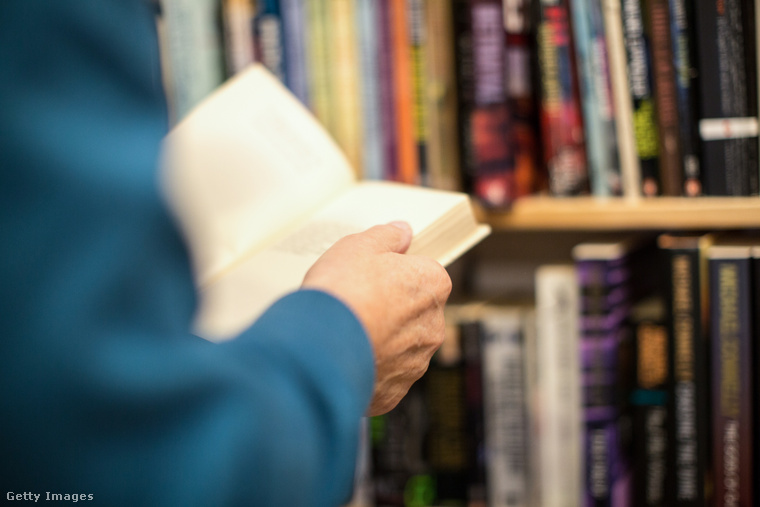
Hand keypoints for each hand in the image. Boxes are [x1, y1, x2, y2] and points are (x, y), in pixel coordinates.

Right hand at [301, 222, 451, 415]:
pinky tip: (345, 358)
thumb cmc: (343, 290)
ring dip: (381, 340)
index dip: (398, 271)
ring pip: (400, 347)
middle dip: (392, 308)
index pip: (425, 273)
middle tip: (357, 301)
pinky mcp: (393, 393)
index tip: (375, 273)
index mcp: (432, 285)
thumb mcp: (359, 245)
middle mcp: (432, 326)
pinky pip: (383, 377)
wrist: (320, 345)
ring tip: (347, 332)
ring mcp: (415, 363)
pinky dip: (368, 368)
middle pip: (414, 312)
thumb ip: (386, 237)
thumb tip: (402, 232)